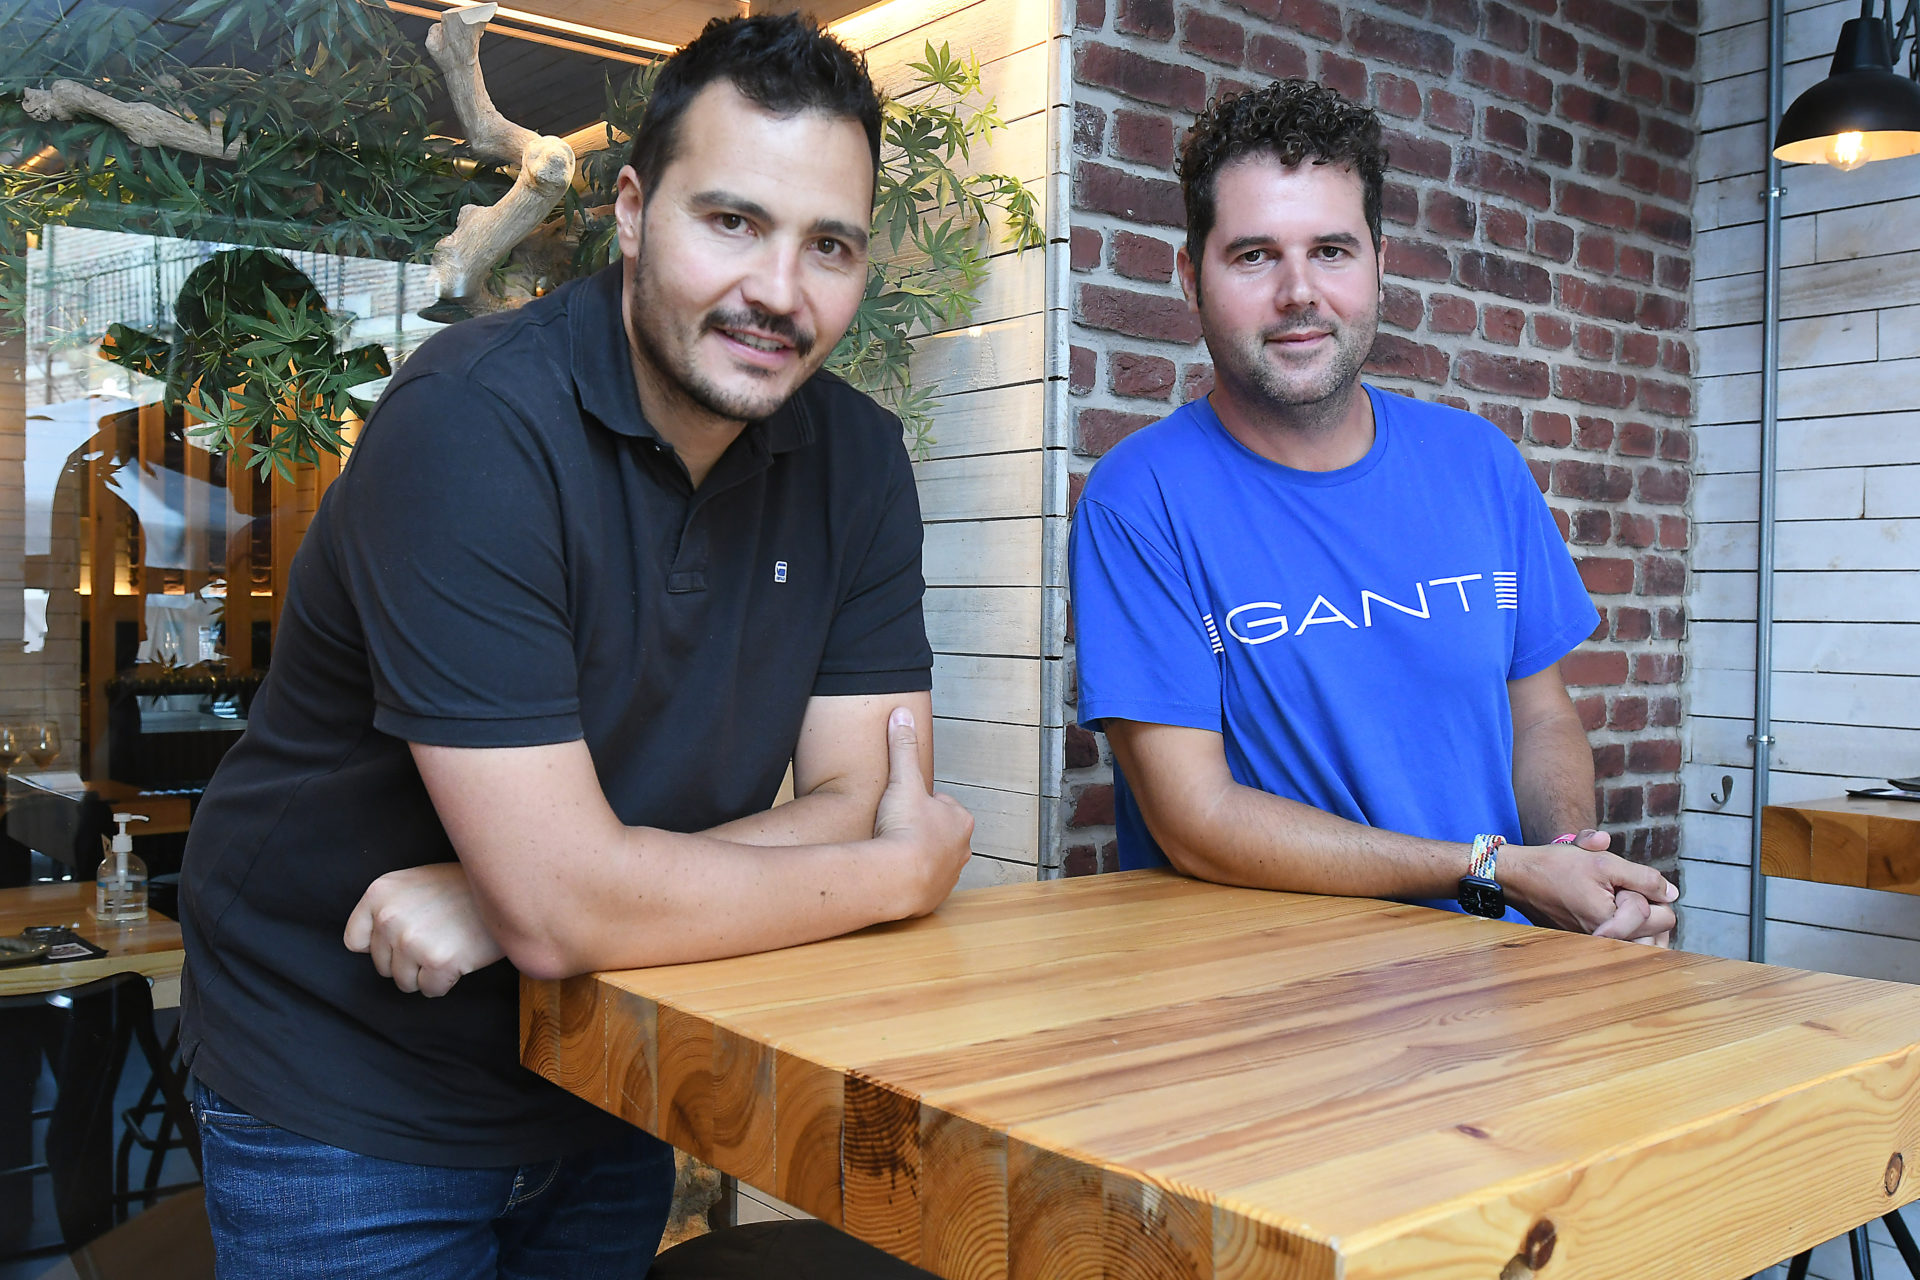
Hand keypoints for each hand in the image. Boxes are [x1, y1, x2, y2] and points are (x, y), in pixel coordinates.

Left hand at [344, 862, 505, 996]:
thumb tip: (365, 946)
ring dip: (427, 972)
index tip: (407, 935)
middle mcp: (390, 915)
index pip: (356, 941)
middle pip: (382, 966)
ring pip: (404, 982)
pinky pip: (430, 990)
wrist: (509, 888)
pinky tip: (461, 957)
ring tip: (450, 945)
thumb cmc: (463, 890)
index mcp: (380, 892)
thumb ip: (387, 909)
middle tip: (438, 937)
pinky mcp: (438, 961)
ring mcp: (412, 939)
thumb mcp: (415, 883)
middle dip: (409, 960)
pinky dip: (446, 981)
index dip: (382, 945)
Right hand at [872, 706, 973, 915]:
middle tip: (895, 829)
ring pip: (933, 859)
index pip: (941, 804)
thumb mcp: (903, 781)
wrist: (897, 878)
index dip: (919, 804)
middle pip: (939, 833)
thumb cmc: (905, 829)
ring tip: (893, 852)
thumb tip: (903, 714)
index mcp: (961, 820)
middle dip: (920, 831)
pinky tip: (893, 873)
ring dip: (915, 856)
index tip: (902, 808)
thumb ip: (903, 748)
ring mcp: (949, 876)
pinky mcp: (934, 898)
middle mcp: (962, 849)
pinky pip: (923, 884)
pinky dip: (910, 879)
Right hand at [1503, 829, 1676, 940]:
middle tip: (1621, 892)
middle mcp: (1605, 942)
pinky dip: (1627, 930)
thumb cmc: (1556, 867)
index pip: (1663, 917)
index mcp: (1611, 923)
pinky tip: (1615, 914)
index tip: (1622, 883)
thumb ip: (1644, 878)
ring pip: (1644, 943)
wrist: (1520, 878)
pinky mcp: (1586, 946)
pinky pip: (1624, 946)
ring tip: (1620, 903)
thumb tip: (1671, 894)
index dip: (1649, 893)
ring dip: (1642, 923)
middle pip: (1658, 933)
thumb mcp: (1604, 862)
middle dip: (1647, 909)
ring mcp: (1595, 947)